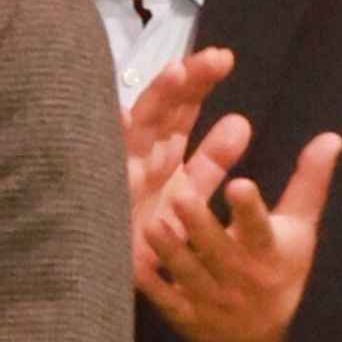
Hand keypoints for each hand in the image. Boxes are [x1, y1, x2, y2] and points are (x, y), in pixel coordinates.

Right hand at [116, 41, 236, 258]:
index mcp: (160, 158)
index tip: (224, 59)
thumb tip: (241, 121)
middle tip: (216, 59)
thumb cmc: (150, 239)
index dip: (198, 85)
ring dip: (155, 101)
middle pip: (160, 111)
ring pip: (137, 130)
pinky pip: (103, 164)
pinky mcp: (100, 197)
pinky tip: (120, 117)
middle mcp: (137, 160)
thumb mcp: (188, 195)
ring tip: (176, 74)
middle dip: (184, 83)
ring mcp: (118, 176)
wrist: (108, 282)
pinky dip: (109, 139)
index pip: (179, 112)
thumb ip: (211, 162)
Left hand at [140, 121, 341, 341]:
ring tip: (152, 224)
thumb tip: (332, 137)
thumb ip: (309, 181)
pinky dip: (151, 286)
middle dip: (200, 225)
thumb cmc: (284, 268)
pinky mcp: (187, 317)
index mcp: (268, 250)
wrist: (273, 339)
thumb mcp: (301, 226)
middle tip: (180, 194)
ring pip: (188, 274)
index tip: (239, 185)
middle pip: (218, 250)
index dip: (250, 210)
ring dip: (170, 251)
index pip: (260, 228)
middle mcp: (240, 276)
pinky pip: (166, 302)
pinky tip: (131, 264)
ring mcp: (212, 299)